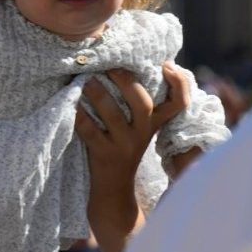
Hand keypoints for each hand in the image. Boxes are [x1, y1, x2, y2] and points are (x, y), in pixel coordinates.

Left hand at [76, 63, 191, 197]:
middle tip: (109, 66)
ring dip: (98, 94)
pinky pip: (89, 130)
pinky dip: (79, 115)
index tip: (167, 65)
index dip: (179, 84)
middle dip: (126, 81)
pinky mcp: (104, 154)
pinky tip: (72, 103)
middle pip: (143, 103)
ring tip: (86, 80)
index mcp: (155, 123)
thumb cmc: (125, 145)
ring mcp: (124, 145)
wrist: (115, 186)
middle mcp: (143, 133)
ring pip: (113, 115)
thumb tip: (130, 65)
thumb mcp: (142, 127)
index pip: (179, 103)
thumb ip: (142, 102)